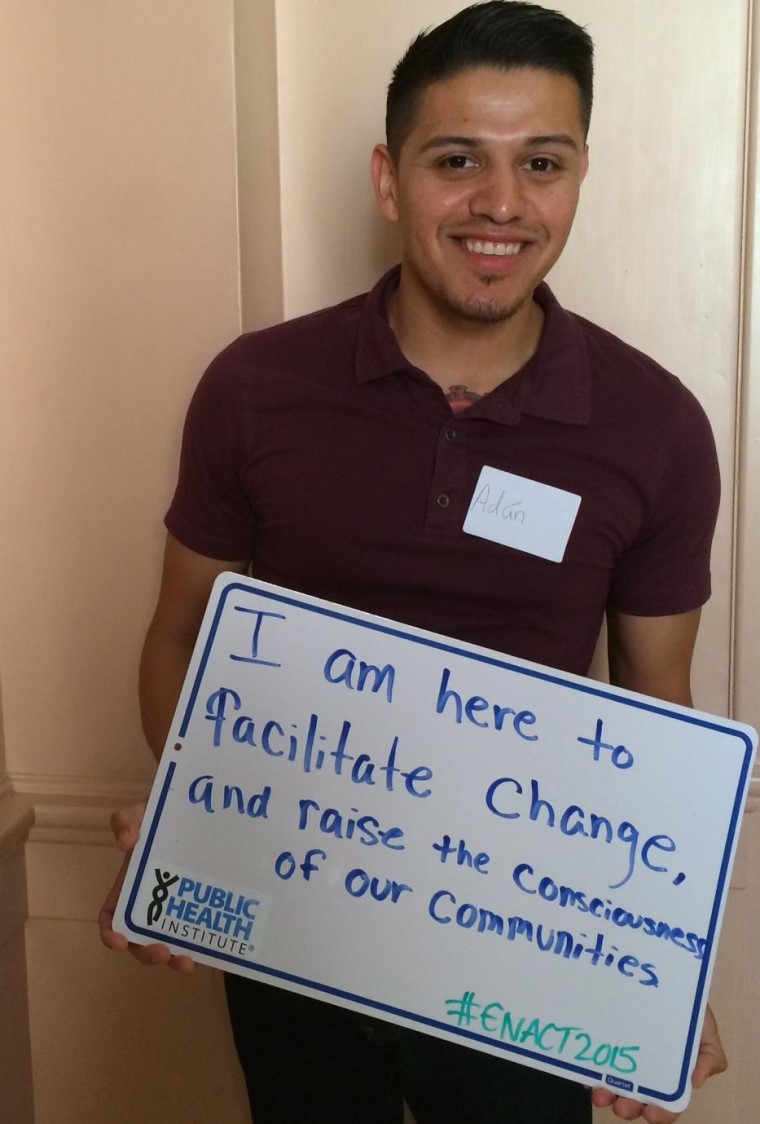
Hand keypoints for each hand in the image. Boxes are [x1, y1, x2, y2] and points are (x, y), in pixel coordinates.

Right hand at [98, 802, 194, 973]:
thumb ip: (125, 820)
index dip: (111, 935)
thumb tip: (125, 842)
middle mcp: (150, 905)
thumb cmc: (160, 817)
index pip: (112, 919)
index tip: (120, 941)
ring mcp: (176, 909)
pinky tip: (210, 948)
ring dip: (174, 959)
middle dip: (147, 954)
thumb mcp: (139, 813)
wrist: (196, 814)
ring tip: (186, 961)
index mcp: (129, 888)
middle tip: (162, 951)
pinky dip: (200, 946)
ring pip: (169, 944)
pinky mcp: (201, 908)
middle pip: (140, 941)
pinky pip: (198, 934)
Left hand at [590, 1006, 726, 1120]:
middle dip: (628, 1108)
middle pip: (636, 1101)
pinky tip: (585, 1072)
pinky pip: (593, 1062)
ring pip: (612, 1086)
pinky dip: (589, 1071)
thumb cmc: (686, 1009)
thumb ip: (710, 1056)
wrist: (663, 979)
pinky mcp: (604, 1044)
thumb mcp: (705, 1031)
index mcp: (670, 1077)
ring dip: (605, 1095)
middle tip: (620, 1105)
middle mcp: (644, 1073)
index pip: (667, 1106)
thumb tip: (694, 1083)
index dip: (660, 1114)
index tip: (651, 1113)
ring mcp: (622, 1059)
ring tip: (599, 1093)